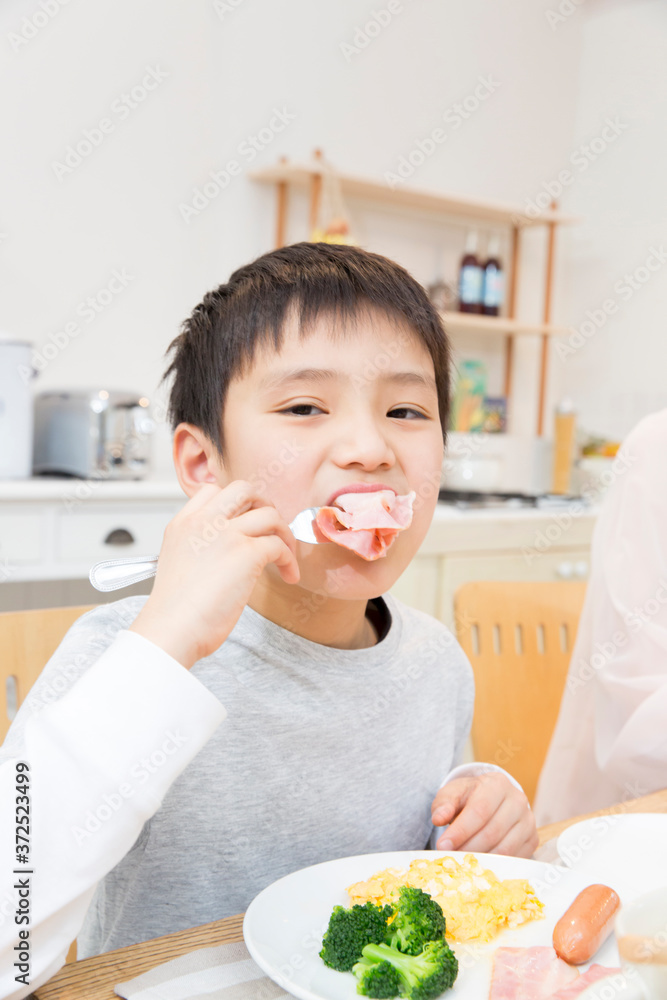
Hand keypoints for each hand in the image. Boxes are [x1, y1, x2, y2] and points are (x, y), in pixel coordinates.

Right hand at [129, 480, 299, 668]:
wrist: (172, 628)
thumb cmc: (174, 610)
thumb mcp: (177, 562)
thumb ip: (199, 547)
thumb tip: (229, 552)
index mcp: (183, 524)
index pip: (212, 491)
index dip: (235, 503)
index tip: (246, 521)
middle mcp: (204, 522)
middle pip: (244, 489)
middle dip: (263, 505)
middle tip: (270, 529)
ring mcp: (227, 535)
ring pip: (269, 514)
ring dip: (284, 534)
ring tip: (286, 555)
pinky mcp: (247, 553)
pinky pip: (279, 545)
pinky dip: (290, 559)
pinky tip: (289, 575)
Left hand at [430, 771, 538, 857]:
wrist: (492, 799)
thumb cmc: (470, 797)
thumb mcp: (453, 793)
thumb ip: (444, 804)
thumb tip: (438, 818)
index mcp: (497, 784)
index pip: (479, 811)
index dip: (461, 831)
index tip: (443, 845)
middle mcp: (518, 800)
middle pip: (492, 832)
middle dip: (468, 848)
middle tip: (450, 858)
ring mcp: (528, 820)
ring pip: (504, 848)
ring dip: (481, 859)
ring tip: (463, 863)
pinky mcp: (533, 839)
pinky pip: (514, 858)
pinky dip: (496, 865)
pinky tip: (479, 866)